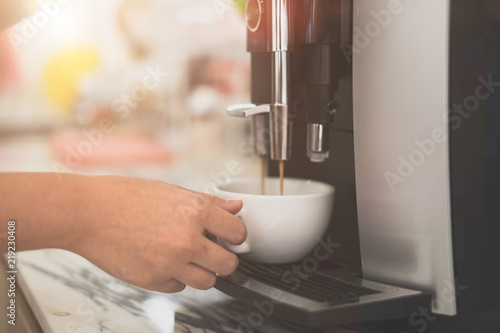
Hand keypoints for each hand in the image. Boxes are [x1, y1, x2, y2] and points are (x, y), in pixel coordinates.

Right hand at [67, 175, 245, 292]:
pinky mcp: (153, 281)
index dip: (236, 234)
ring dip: (203, 271)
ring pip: (207, 282)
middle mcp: (186, 240)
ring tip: (188, 257)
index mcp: (194, 212)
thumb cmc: (124, 197)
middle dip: (224, 257)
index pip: (237, 232)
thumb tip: (235, 207)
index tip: (230, 235)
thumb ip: (208, 202)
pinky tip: (164, 260)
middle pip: (228, 264)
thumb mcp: (171, 190)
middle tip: (214, 250)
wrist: (86, 213)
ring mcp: (170, 264)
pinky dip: (177, 277)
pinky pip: (179, 287)